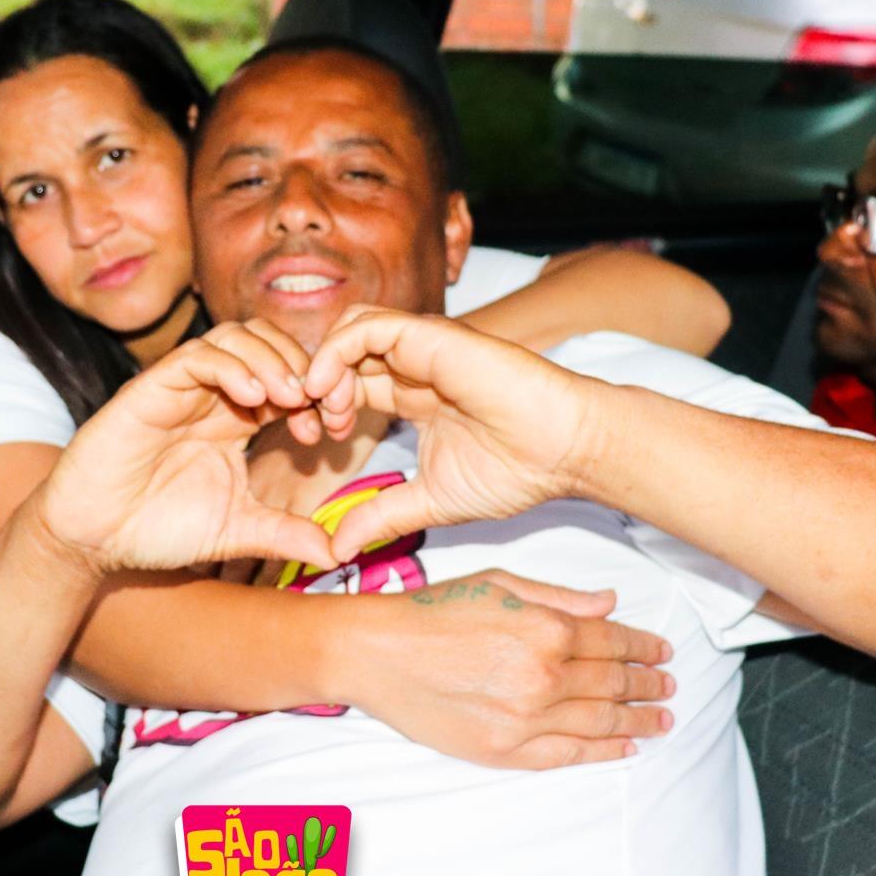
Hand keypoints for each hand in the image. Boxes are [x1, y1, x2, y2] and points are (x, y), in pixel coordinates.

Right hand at [36, 322, 335, 574]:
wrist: (94, 537)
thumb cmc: (157, 529)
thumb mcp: (238, 530)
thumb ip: (286, 534)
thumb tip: (339, 553)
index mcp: (236, 420)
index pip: (290, 378)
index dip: (320, 393)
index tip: (334, 428)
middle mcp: (212, 395)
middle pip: (269, 343)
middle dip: (305, 366)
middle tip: (322, 404)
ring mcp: (181, 387)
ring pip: (235, 337)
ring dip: (272, 359)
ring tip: (291, 398)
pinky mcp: (150, 388)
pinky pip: (196, 356)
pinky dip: (231, 367)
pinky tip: (253, 400)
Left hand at [304, 306, 598, 559]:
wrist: (563, 451)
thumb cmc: (515, 471)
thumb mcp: (429, 501)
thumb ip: (381, 517)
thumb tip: (336, 549)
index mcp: (411, 395)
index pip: (348, 384)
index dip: (322, 408)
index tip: (316, 445)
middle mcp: (413, 365)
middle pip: (340, 354)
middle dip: (313, 387)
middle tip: (312, 427)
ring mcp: (421, 347)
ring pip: (348, 330)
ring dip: (322, 365)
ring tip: (323, 408)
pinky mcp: (431, 337)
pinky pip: (366, 327)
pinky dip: (335, 352)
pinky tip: (327, 389)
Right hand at [339, 570, 673, 767]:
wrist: (375, 653)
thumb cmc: (431, 612)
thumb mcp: (498, 584)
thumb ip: (560, 598)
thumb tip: (608, 604)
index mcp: (546, 629)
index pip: (613, 640)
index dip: (643, 646)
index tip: (662, 650)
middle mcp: (544, 676)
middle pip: (614, 683)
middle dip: (648, 684)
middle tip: (669, 685)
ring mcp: (526, 718)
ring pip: (600, 722)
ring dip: (638, 721)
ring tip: (661, 720)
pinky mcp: (504, 750)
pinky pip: (567, 754)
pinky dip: (602, 752)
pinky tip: (623, 748)